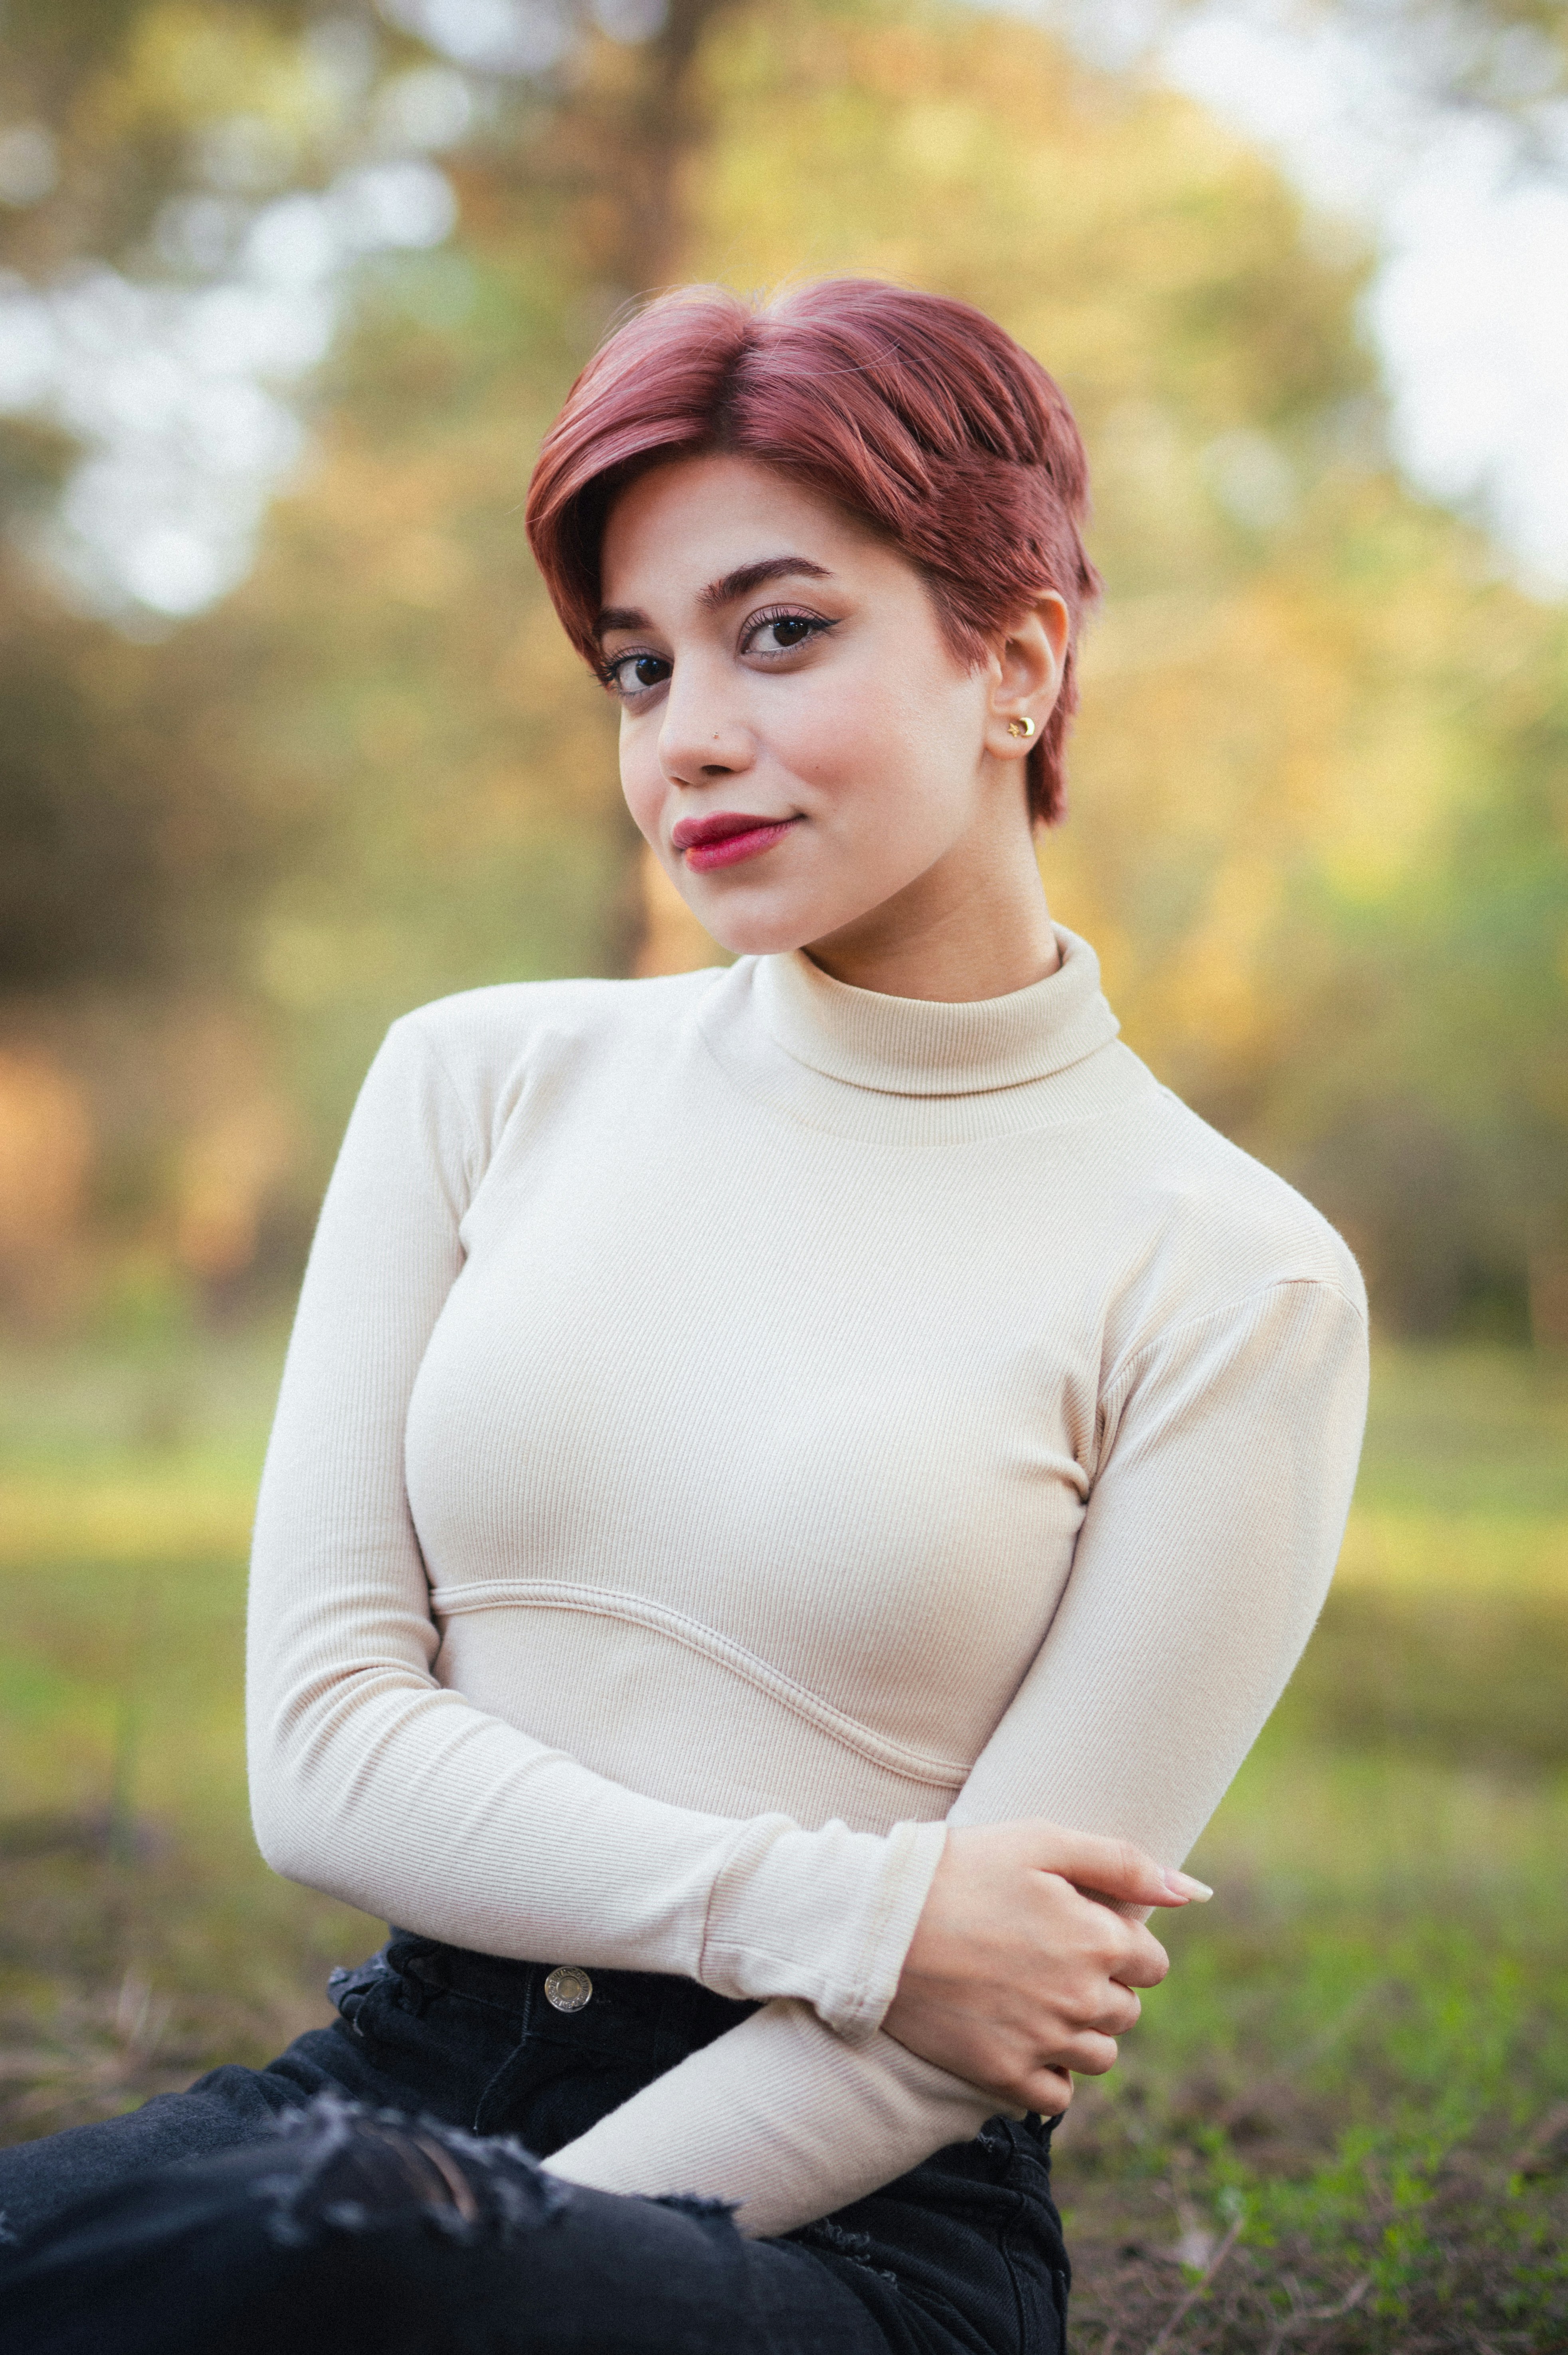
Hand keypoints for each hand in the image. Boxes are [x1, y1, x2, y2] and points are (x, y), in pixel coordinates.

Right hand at [881, 1820, 1209, 2113]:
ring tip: (1036, 1998)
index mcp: (1097, 1939)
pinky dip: (1050, 2075)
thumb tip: (1193, 1891)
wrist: (878, 1923)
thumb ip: (1122, 1862)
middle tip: (1049, 1960)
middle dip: (1102, 1987)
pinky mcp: (1003, 2076)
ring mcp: (1043, 2042)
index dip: (1121, 1944)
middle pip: (1126, 2011)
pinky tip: (1023, 2039)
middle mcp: (1080, 1998)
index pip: (1151, 1962)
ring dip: (1081, 2032)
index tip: (1081, 1929)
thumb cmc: (962, 1868)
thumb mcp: (1042, 1841)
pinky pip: (1058, 2097)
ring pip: (1099, 2055)